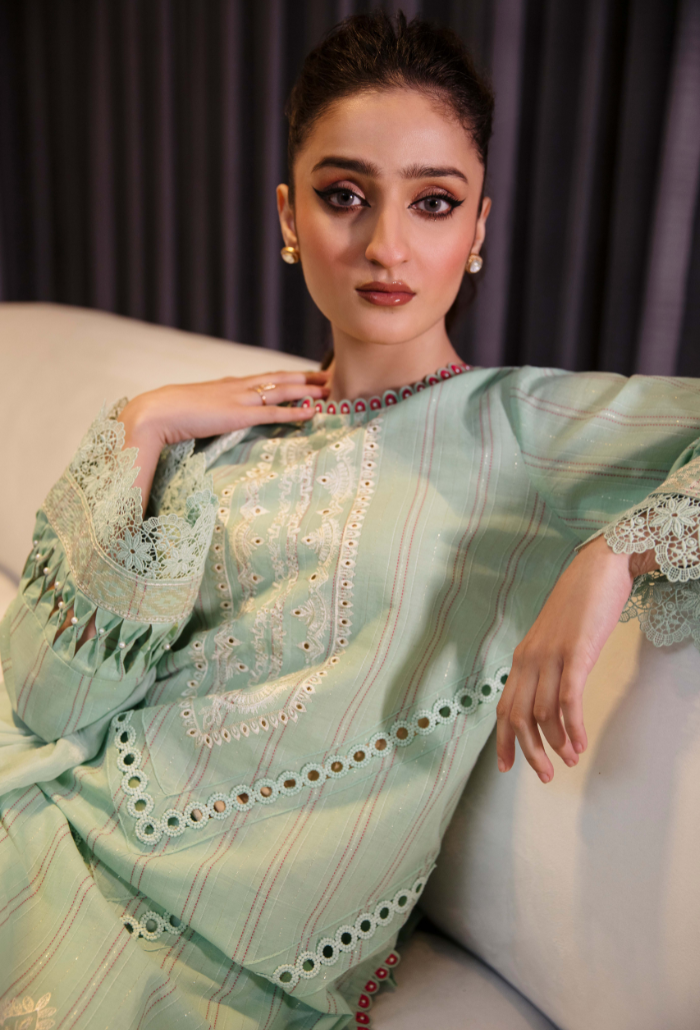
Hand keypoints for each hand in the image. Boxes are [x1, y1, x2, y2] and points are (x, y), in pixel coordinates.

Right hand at [54, 370, 328, 646]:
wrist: (150, 415)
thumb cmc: (160, 418)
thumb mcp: (185, 415)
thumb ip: (198, 420)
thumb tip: (198, 430)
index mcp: (221, 387)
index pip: (258, 379)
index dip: (280, 378)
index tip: (299, 377)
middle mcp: (233, 388)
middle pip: (276, 380)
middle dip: (302, 378)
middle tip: (325, 376)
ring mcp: (236, 400)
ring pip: (281, 390)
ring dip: (307, 389)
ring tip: (328, 388)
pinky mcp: (237, 415)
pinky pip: (273, 412)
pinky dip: (295, 411)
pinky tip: (312, 411)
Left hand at [496, 534, 658, 782]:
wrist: (598, 569)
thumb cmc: (579, 605)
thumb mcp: (555, 639)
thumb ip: (548, 666)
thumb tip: (550, 699)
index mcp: (522, 657)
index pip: (504, 707)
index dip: (504, 741)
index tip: (507, 767)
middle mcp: (530, 658)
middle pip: (518, 717)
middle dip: (530, 752)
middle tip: (546, 776)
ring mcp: (551, 655)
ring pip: (542, 713)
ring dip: (557, 744)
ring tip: (571, 760)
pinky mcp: (575, 653)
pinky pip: (568, 699)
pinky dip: (573, 727)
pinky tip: (580, 743)